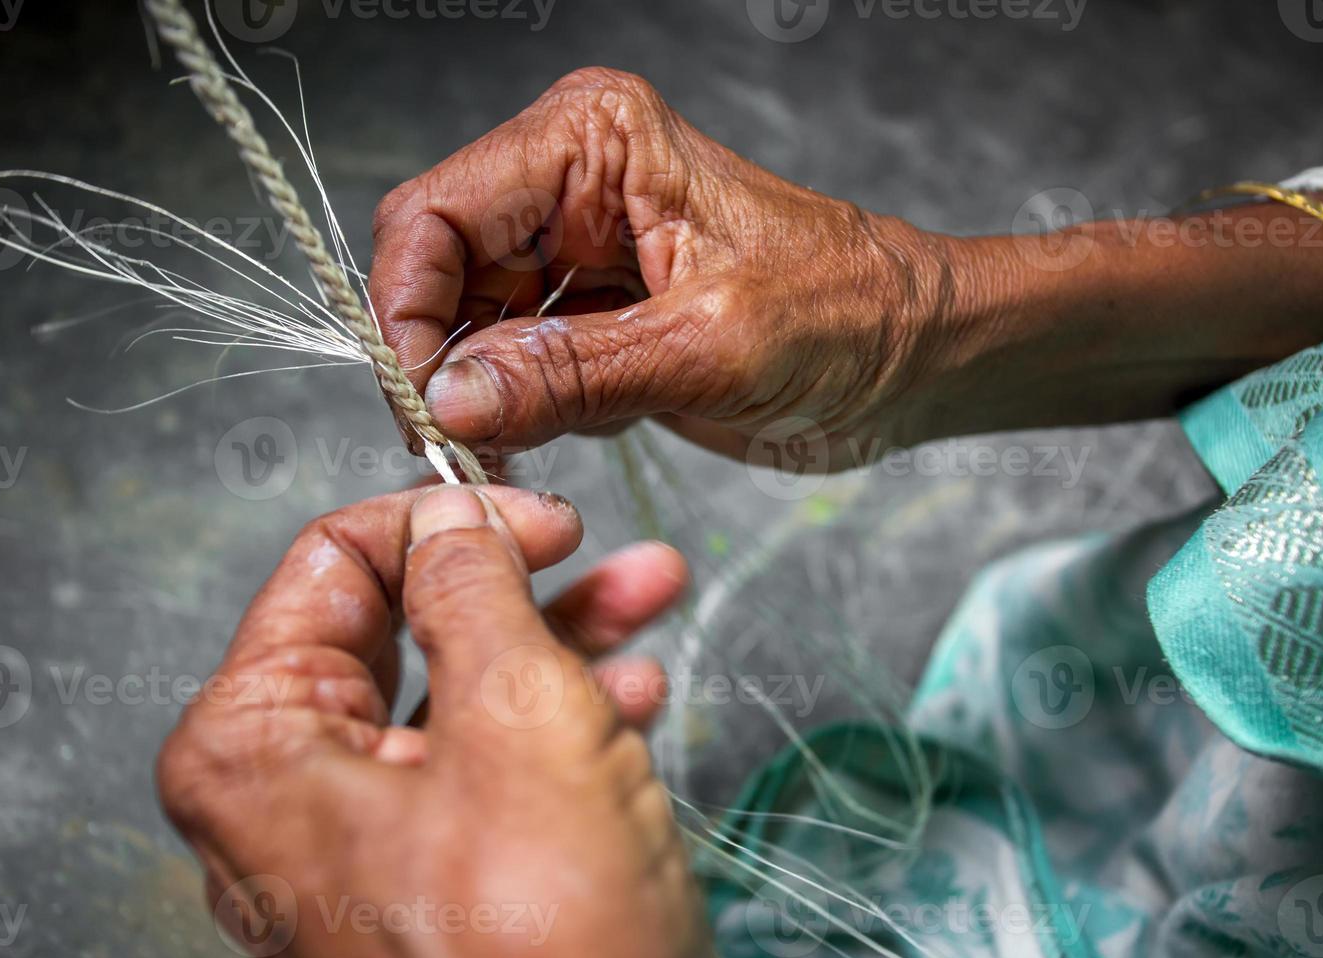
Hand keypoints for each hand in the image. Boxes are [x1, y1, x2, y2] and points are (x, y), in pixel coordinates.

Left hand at [156, 485, 719, 957]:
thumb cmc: (538, 948)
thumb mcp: (517, 715)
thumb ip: (475, 587)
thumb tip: (453, 515)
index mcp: (254, 746)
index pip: (328, 565)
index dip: (438, 517)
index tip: (530, 509)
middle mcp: (286, 795)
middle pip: (401, 629)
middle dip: (517, 579)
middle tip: (595, 542)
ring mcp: (360, 845)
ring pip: (456, 693)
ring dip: (558, 637)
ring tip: (648, 594)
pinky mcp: (431, 883)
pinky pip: (482, 768)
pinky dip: (558, 719)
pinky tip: (634, 691)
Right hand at [371, 69, 1322, 470]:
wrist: (913, 355)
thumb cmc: (849, 315)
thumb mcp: (708, 348)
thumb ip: (570, 374)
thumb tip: (449, 399)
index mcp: (593, 142)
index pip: (437, 212)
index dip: (408, 308)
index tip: (421, 403)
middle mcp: (567, 183)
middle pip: (438, 272)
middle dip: (440, 365)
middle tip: (458, 451)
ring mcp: (572, 251)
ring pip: (465, 328)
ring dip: (478, 400)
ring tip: (521, 451)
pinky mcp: (587, 314)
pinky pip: (509, 367)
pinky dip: (515, 415)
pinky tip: (561, 436)